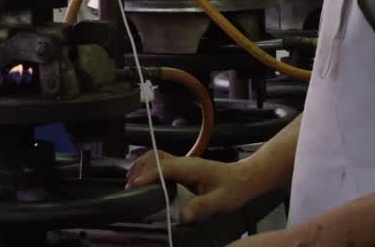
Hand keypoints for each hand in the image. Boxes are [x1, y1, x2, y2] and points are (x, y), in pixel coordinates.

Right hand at [126, 150, 255, 223]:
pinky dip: (149, 168)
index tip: (134, 186)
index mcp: (191, 167)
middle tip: (129, 187)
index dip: (148, 175)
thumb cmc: (235, 188)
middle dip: (139, 168)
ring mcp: (184, 163)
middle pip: (155, 157)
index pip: (164, 167)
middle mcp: (185, 162)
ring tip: (132, 183)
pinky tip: (145, 181)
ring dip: (142, 166)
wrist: (246, 177)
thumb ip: (202, 207)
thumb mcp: (221, 201)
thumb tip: (182, 216)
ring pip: (156, 157)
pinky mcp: (184, 167)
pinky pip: (162, 162)